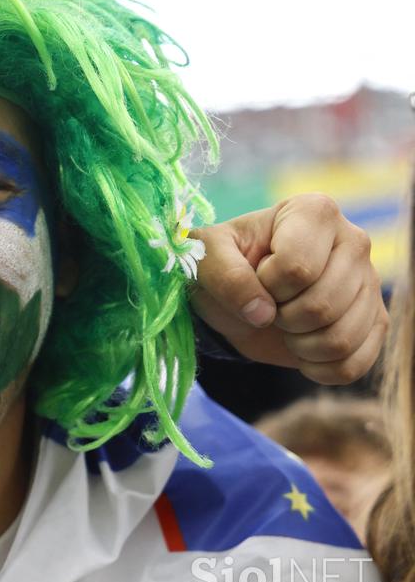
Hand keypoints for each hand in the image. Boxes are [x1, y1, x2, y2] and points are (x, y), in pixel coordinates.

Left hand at [190, 193, 388, 384]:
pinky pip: (354, 364)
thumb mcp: (206, 259)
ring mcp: (370, 283)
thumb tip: (262, 313)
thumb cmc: (223, 266)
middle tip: (269, 305)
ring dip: (298, 345)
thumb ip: (226, 276)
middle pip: (322, 305)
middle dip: (281, 317)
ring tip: (284, 325)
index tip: (256, 275)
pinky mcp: (375, 322)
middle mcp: (353, 241)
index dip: (265, 285)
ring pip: (342, 338)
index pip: (297, 267)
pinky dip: (318, 368)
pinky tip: (301, 349)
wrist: (237, 297)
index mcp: (314, 212)